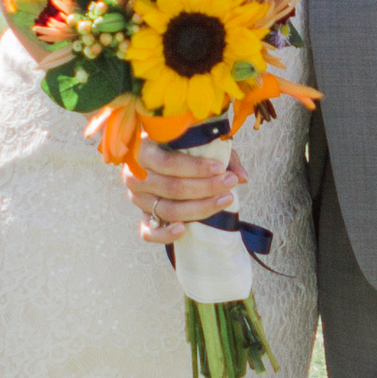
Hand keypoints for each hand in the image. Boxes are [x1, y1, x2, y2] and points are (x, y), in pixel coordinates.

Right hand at [127, 135, 243, 241]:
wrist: (161, 159)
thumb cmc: (181, 146)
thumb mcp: (199, 143)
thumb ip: (221, 155)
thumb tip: (242, 177)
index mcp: (142, 150)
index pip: (167, 163)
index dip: (196, 168)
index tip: (221, 169)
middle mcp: (134, 175)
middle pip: (171, 188)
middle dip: (205, 187)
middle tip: (230, 183)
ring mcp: (137, 198)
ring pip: (167, 210)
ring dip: (199, 208)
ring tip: (225, 199)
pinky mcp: (142, 218)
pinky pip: (148, 232)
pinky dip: (164, 235)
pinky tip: (184, 230)